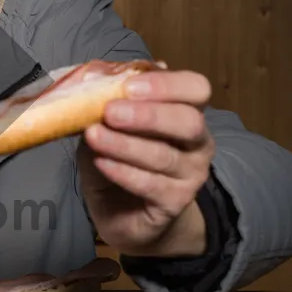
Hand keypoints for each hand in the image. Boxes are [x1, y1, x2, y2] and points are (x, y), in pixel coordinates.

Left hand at [77, 69, 215, 257]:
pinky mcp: (176, 202)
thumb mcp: (105, 126)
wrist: (121, 213)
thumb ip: (105, 102)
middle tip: (111, 112)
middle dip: (148, 115)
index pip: (195, 88)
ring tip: (94, 137)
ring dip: (125, 144)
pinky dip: (123, 172)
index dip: (166, 84)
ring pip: (164, 156)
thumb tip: (94, 78)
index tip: (129, 86)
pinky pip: (151, 185)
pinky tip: (101, 163)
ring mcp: (191, 174)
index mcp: (185, 111)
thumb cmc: (118, 159)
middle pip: (189, 122)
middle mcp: (197, 141)